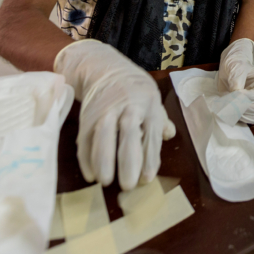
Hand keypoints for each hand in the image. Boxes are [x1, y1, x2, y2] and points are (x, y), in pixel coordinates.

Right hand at [54, 39, 175, 189]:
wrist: (104, 68)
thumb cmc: (134, 90)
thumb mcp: (152, 99)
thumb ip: (160, 120)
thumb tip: (169, 135)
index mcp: (149, 103)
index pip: (151, 133)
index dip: (149, 157)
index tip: (147, 179)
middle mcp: (128, 106)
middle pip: (129, 132)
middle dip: (128, 160)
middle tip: (128, 185)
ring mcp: (105, 110)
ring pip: (103, 135)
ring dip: (103, 160)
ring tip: (106, 182)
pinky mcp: (86, 115)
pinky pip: (85, 138)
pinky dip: (86, 157)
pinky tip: (91, 175)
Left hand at [217, 38, 253, 123]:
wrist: (230, 69)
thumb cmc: (236, 66)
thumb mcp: (236, 68)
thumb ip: (237, 80)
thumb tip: (236, 94)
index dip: (247, 97)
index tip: (235, 94)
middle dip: (244, 108)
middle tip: (231, 104)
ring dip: (243, 115)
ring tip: (231, 108)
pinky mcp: (250, 110)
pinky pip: (250, 119)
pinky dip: (241, 119)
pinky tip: (232, 112)